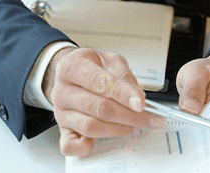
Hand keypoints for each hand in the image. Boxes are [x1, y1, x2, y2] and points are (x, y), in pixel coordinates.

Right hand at [44, 47, 166, 156]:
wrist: (70, 74)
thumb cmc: (90, 67)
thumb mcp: (109, 60)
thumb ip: (123, 75)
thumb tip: (136, 98)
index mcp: (71, 67)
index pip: (100, 83)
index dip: (123, 94)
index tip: (141, 104)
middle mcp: (62, 91)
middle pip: (99, 108)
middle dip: (129, 115)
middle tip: (149, 118)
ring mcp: (60, 112)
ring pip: (90, 127)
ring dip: (117, 129)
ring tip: (132, 124)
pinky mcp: (63, 129)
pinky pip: (70, 145)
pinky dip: (85, 148)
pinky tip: (98, 142)